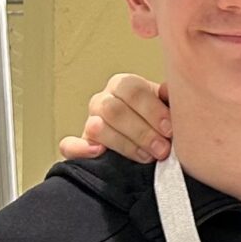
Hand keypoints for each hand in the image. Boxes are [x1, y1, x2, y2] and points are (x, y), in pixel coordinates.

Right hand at [55, 73, 172, 162]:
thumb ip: (171, 99)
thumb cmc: (161, 121)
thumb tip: (171, 91)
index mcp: (124, 85)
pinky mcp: (82, 145)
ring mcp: (90, 122)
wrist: (151, 139)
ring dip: (124, 144)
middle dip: (141, 132)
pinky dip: (80, 149)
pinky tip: (98, 153)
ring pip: (96, 127)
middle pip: (114, 110)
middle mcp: (104, 100)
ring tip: (146, 156)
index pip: (132, 90)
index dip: (151, 110)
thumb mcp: (169, 106)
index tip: (170, 129)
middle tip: (162, 149)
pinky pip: (69, 145)